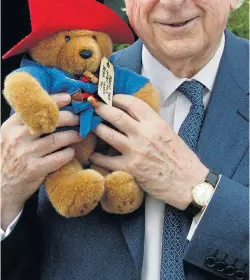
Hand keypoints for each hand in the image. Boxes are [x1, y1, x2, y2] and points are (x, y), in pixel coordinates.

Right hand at [1, 93, 83, 229]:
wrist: (2, 188)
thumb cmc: (11, 158)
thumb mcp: (10, 137)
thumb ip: (24, 122)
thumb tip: (48, 104)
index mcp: (11, 126)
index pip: (34, 108)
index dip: (53, 100)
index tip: (68, 98)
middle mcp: (18, 138)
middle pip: (49, 121)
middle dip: (69, 117)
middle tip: (80, 118)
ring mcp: (26, 154)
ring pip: (57, 139)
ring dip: (73, 135)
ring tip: (81, 134)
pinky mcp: (35, 169)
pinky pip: (59, 158)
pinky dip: (68, 153)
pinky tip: (71, 152)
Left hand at [90, 94, 208, 209]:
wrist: (187, 182)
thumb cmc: (180, 158)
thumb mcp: (168, 133)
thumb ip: (151, 123)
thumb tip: (134, 115)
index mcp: (156, 124)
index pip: (133, 103)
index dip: (118, 98)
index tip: (111, 97)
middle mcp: (144, 134)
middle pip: (116, 115)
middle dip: (101, 108)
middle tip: (94, 106)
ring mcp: (135, 151)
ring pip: (107, 134)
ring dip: (96, 128)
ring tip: (91, 125)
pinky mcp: (129, 168)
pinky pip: (106, 160)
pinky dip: (97, 156)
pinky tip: (93, 154)